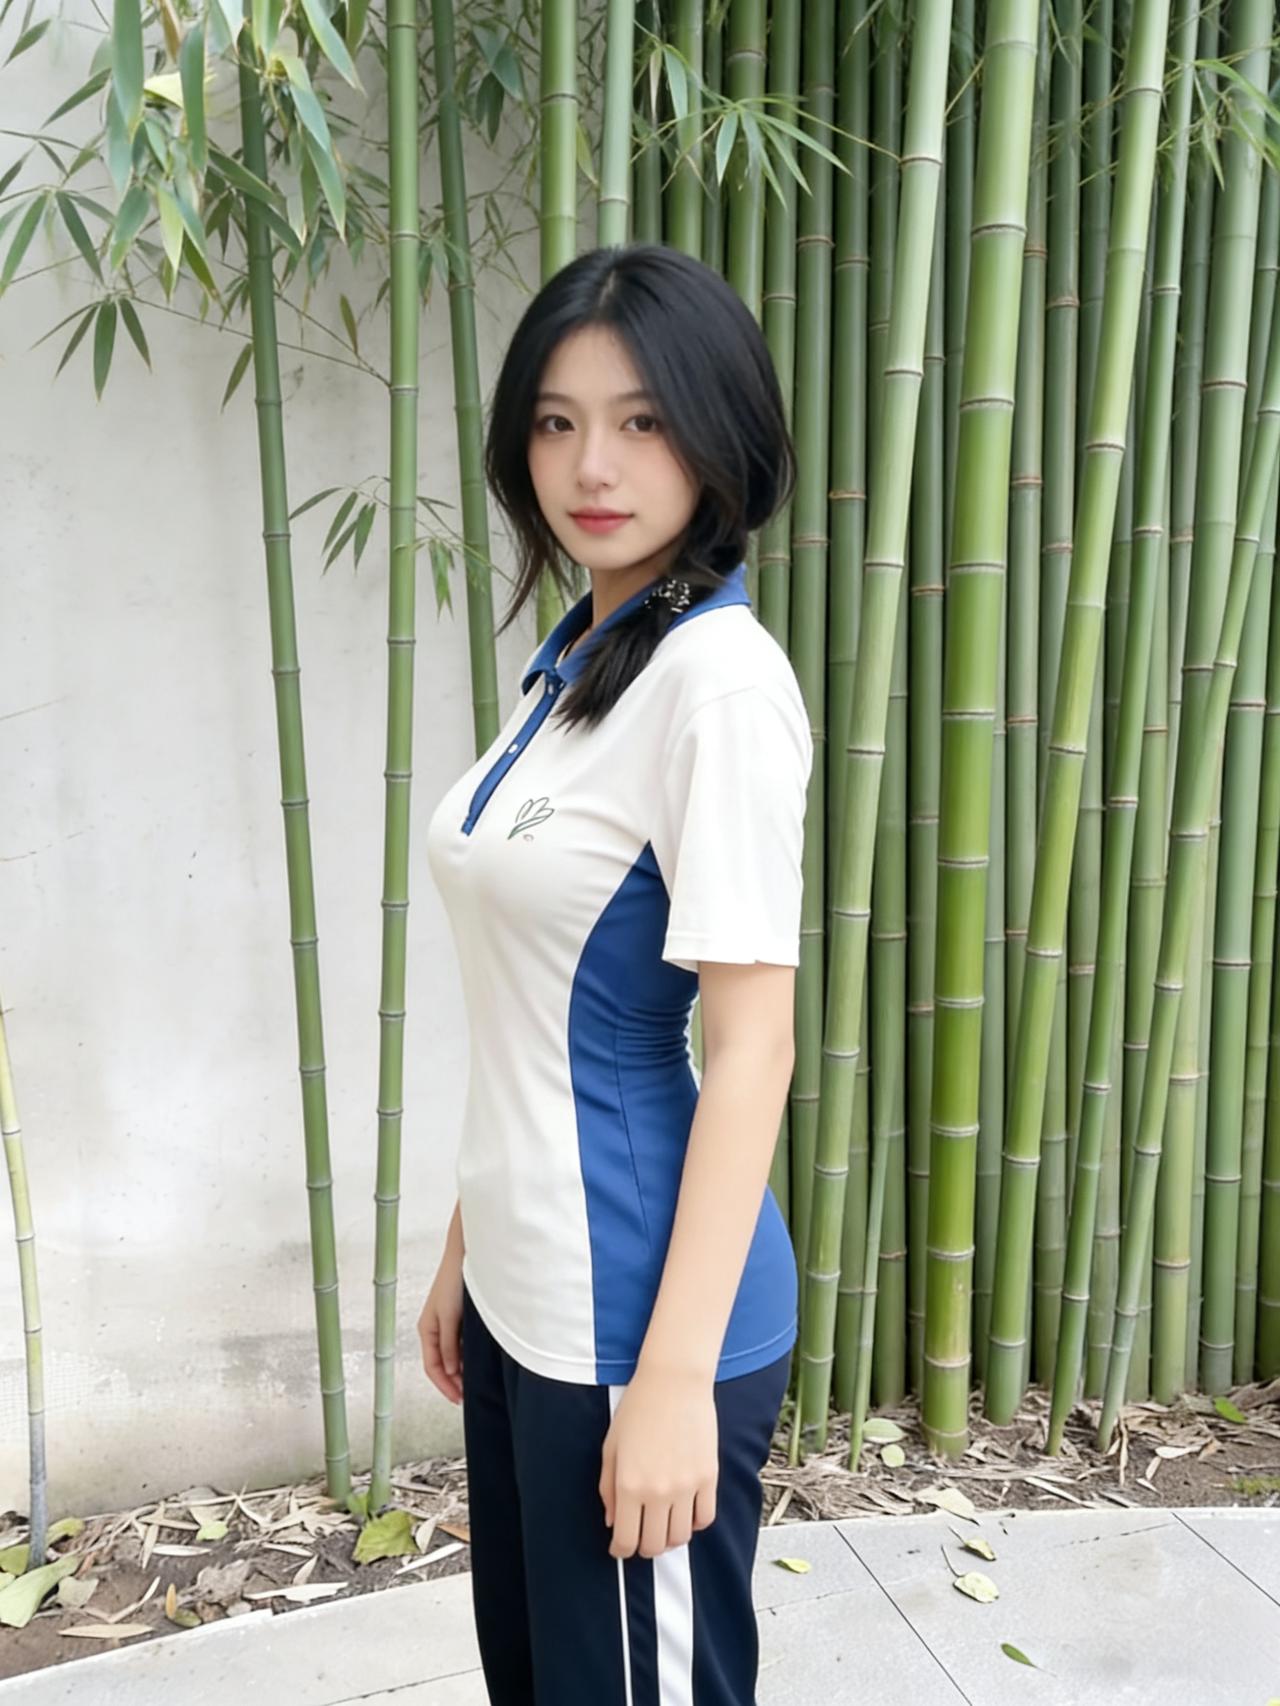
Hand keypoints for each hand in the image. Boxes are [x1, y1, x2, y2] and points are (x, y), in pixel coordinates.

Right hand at [417, 1239, 463, 1404]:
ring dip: (461, 1370)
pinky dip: (466, 1357)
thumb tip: (449, 1371)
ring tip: (475, 1383)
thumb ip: (448, 1344)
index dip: (444, 1386)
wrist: (466, 1256)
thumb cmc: (453, 1281)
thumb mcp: (449, 1316)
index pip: (432, 1367)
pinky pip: (460, 1345)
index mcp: (427, 1330)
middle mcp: (435, 1329)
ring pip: (452, 1356)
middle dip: (453, 1382)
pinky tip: (477, 1362)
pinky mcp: (459, 1318)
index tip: (458, 1399)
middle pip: (441, 1364)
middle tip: (469, 1395)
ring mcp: (447, 1324)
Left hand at [599, 1366, 717, 1558]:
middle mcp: (658, 1491)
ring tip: (663, 1524)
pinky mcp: (708, 1477)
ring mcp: (686, 1486)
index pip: (626, 1540)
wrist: (674, 1381)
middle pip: (654, 1545)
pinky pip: (705, 1518)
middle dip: (644, 1547)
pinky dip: (695, 1523)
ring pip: (681, 1537)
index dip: (621, 1551)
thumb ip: (608, 1488)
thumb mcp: (611, 1447)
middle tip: (641, 1536)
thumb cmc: (639, 1407)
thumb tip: (612, 1521)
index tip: (620, 1548)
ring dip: (670, 1538)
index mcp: (629, 1485)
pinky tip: (685, 1512)